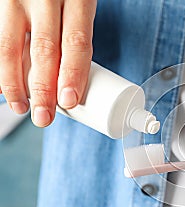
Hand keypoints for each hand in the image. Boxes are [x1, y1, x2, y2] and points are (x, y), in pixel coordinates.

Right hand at [0, 0, 96, 126]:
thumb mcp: (79, 3)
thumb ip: (73, 33)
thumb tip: (70, 80)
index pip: (76, 42)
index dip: (73, 74)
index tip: (69, 101)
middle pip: (44, 49)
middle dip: (43, 89)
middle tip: (44, 117)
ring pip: (9, 46)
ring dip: (14, 82)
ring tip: (20, 106)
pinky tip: (2, 85)